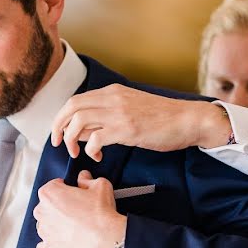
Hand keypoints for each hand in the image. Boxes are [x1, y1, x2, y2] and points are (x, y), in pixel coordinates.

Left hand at [33, 170, 126, 247]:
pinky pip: (44, 246)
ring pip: (45, 226)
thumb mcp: (99, 186)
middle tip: (76, 211)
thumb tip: (84, 178)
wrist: (104, 240)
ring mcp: (44, 232)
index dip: (64, 188)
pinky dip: (52, 245)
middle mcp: (42, 212)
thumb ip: (88, 180)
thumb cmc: (100, 213)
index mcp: (49, 193)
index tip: (73, 193)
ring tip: (74, 228)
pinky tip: (65, 243)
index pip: (52, 186)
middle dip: (58, 208)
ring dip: (55, 226)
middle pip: (46, 206)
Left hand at [50, 84, 231, 160]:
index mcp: (112, 91)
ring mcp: (119, 113)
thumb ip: (107, 114)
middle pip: (71, 107)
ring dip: (71, 139)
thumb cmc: (162, 118)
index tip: (60, 133)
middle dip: (58, 126)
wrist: (189, 119)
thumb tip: (83, 130)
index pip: (75, 100)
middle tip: (58, 144)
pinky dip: (90, 149)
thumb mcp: (130, 108)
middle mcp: (112, 98)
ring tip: (76, 153)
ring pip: (78, 121)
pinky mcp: (127, 129)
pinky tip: (97, 155)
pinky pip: (95, 138)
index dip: (61, 117)